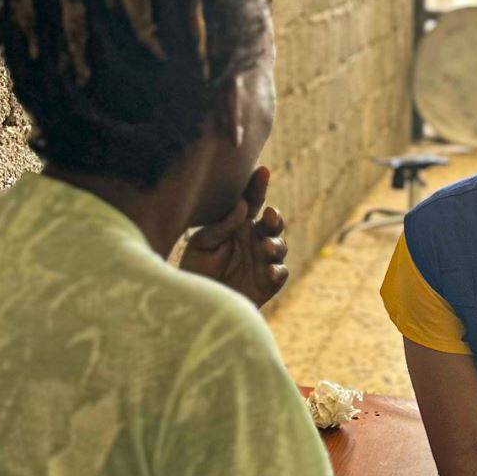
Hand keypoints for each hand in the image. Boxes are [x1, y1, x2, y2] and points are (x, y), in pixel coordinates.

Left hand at [180, 166, 288, 307]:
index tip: (262, 171)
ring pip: (280, 245)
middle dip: (274, 218)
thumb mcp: (201, 243)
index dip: (258, 186)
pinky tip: (269, 270)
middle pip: (273, 223)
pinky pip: (281, 273)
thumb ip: (222, 226)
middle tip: (269, 214)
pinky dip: (278, 270)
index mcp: (239, 224)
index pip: (253, 201)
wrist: (195, 304)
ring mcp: (264, 260)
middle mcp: (255, 239)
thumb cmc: (196, 269)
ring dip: (276, 244)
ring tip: (265, 246)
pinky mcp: (268, 282)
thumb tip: (243, 206)